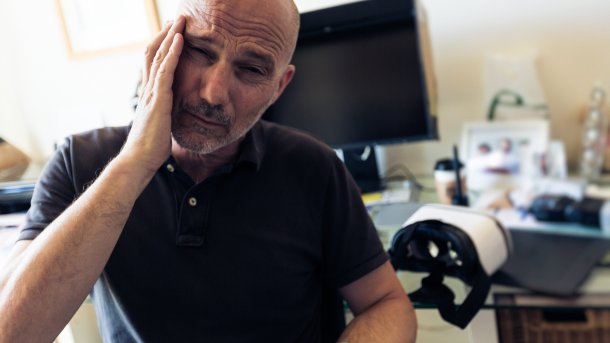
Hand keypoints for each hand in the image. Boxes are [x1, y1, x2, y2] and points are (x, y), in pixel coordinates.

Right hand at [120, 17, 184, 173]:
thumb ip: (165, 113)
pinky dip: (173, 52)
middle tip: (176, 19)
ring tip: (180, 20)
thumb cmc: (151, 148)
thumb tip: (172, 113)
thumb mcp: (161, 124)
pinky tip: (180, 39)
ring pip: (159, 56)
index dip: (163, 46)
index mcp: (149, 94)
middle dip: (165, 34)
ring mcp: (152, 92)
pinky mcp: (158, 99)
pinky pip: (166, 70)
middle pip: (154, 52)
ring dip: (170, 36)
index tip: (174, 33)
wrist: (140, 160)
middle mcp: (148, 88)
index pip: (154, 63)